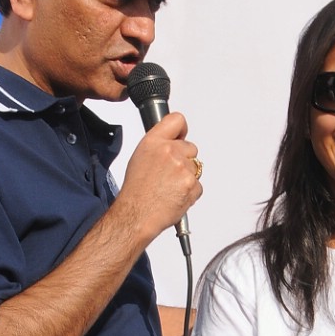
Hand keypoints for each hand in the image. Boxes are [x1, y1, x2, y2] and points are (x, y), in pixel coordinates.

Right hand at [118, 111, 201, 241]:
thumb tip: (172, 142)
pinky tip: (174, 196)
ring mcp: (183, 168)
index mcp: (154, 142)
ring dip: (186, 177)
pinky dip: (189, 192)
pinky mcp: (192, 185)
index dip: (181, 130)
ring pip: (195, 168)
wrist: (136, 215)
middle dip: (184, 159)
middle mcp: (170, 151)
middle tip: (169, 174)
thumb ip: (158, 145)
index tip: (180, 136)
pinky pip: (198, 186)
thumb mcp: (140, 157)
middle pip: (191, 147)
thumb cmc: (136, 191)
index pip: (177, 120)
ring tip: (168, 188)